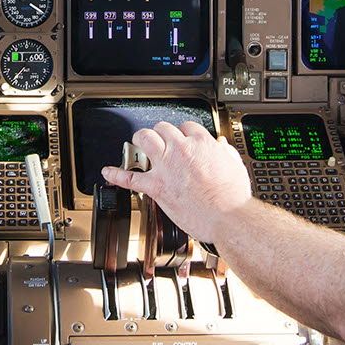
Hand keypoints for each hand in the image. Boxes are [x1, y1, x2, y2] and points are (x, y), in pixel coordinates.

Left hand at [101, 120, 252, 242]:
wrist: (226, 218)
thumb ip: (226, 154)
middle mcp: (181, 150)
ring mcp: (166, 167)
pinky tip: (109, 172)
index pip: (187, 126)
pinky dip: (116, 175)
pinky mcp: (156, 186)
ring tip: (138, 143)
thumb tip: (222, 147)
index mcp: (202, 144)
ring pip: (145, 140)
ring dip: (140, 139)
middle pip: (163, 128)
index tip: (184, 139)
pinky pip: (130, 178)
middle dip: (161, 132)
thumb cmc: (233, 197)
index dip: (184, 132)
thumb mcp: (235, 167)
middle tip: (160, 139)